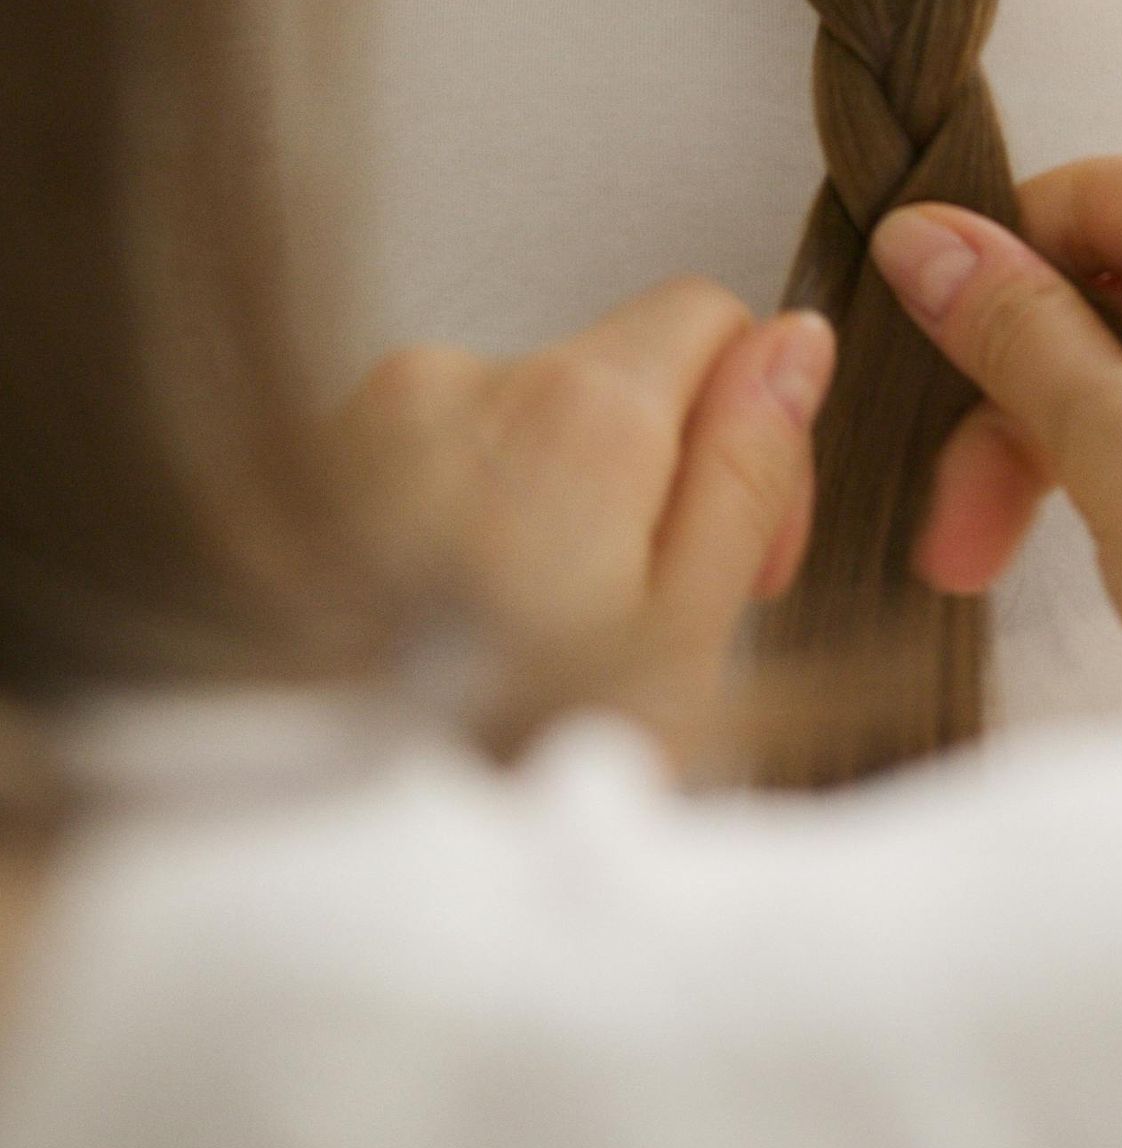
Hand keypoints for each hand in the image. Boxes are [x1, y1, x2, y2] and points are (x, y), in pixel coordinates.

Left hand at [336, 286, 834, 759]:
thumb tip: (792, 343)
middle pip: (613, 378)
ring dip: (544, 507)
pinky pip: (428, 457)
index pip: (711, 317)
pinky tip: (443, 629)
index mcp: (579, 412)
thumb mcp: (681, 640)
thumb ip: (744, 470)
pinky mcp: (311, 460)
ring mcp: (376, 415)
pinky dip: (453, 522)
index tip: (730, 546)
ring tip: (520, 646)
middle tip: (625, 624)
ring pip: (520, 426)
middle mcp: (469, 380)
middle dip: (642, 481)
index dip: (747, 428)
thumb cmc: (489, 766)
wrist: (302, 830)